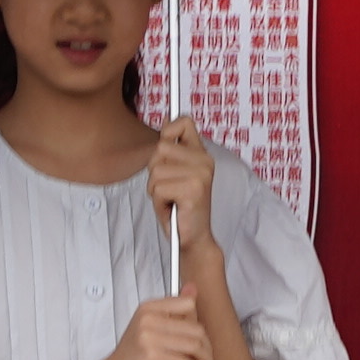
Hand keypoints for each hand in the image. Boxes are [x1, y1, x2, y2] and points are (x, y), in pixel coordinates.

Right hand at [102, 294, 217, 359]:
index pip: (188, 305)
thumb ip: (174, 311)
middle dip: (207, 350)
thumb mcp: (150, 328)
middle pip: (196, 329)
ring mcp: (148, 340)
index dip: (198, 326)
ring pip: (195, 347)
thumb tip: (192, 288)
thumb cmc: (132, 358)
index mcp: (148, 309)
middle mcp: (147, 321)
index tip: (199, 341)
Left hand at [145, 121, 217, 242]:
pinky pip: (158, 188)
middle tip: (168, 189)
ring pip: (156, 171)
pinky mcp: (193, 189)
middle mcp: (205, 161)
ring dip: (155, 190)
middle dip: (155, 172)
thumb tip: (165, 122)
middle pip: (160, 148)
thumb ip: (171, 150)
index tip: (166, 153)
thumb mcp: (174, 174)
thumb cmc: (180, 207)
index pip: (184, 122)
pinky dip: (158, 203)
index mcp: (202, 154)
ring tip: (170, 200)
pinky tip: (172, 208)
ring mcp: (200, 174)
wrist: (193, 238)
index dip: (167, 131)